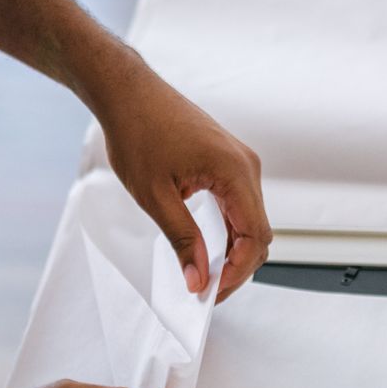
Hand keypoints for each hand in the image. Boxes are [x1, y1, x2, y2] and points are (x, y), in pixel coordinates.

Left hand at [93, 62, 272, 300]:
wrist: (128, 94)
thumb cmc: (138, 132)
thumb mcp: (155, 197)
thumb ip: (183, 240)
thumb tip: (199, 278)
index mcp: (234, 171)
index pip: (255, 235)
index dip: (239, 272)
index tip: (213, 292)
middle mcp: (245, 165)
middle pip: (258, 231)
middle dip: (238, 266)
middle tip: (206, 290)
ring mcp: (239, 162)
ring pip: (250, 220)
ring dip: (233, 250)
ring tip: (204, 274)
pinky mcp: (227, 162)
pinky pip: (238, 204)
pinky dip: (227, 231)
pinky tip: (208, 249)